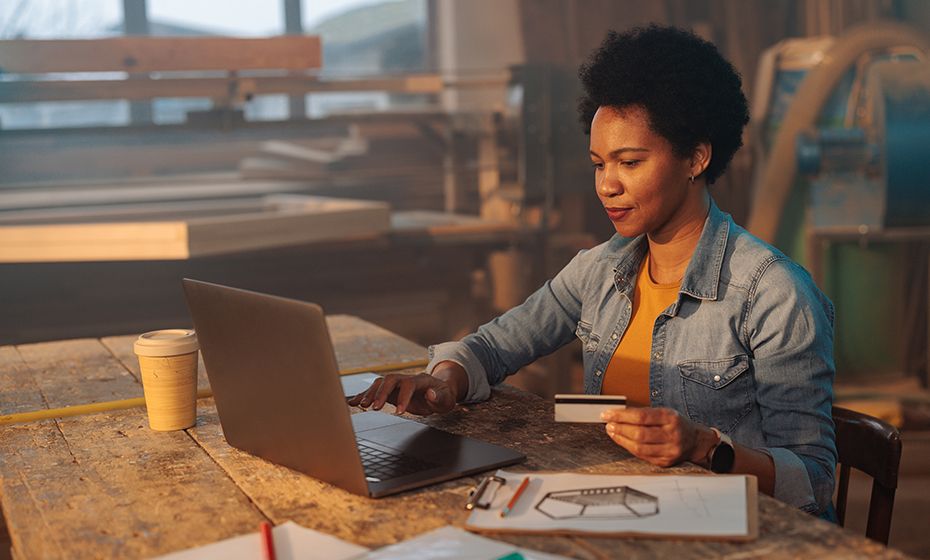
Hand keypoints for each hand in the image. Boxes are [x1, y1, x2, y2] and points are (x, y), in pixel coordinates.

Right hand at [346, 372, 457, 415]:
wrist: (439, 391)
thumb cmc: (443, 396)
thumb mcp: (447, 399)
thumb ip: (439, 397)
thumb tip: (430, 393)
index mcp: (421, 380)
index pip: (409, 384)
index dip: (403, 397)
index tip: (399, 412)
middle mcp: (406, 379)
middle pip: (390, 380)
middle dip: (381, 392)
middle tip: (374, 407)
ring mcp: (397, 384)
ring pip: (380, 383)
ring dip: (370, 393)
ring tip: (361, 405)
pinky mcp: (390, 391)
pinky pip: (375, 391)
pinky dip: (364, 395)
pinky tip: (353, 402)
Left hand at [600, 407, 714, 467]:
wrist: (695, 442)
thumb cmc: (676, 424)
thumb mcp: (664, 412)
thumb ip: (644, 413)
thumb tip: (618, 414)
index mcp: (671, 418)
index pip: (641, 416)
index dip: (621, 415)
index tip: (608, 413)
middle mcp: (672, 435)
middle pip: (639, 434)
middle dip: (619, 428)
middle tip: (608, 424)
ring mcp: (669, 451)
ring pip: (639, 447)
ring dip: (621, 439)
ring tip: (612, 431)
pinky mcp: (665, 462)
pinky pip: (642, 455)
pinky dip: (629, 447)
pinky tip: (622, 441)